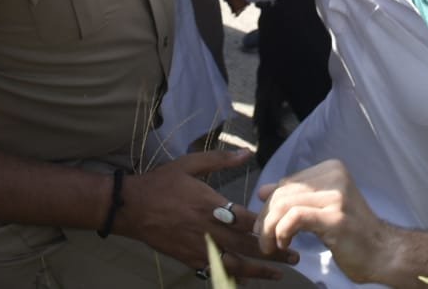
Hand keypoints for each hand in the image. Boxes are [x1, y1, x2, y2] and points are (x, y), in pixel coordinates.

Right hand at [117, 149, 297, 280]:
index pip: (247, 220)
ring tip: (279, 273)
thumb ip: (220, 160)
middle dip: (273, 251)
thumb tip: (247, 153)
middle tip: (295, 255)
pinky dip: (234, 277)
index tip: (286, 224)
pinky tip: (248, 280)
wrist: (132, 208)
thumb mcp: (190, 164)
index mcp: (210, 206)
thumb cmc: (162, 183)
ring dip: (258, 270)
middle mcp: (208, 230)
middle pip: (246, 245)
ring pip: (234, 264)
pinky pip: (216, 271)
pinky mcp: (190, 259)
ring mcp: (199, 248)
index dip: (268, 224)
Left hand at [256, 159, 390, 284]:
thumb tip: (263, 191)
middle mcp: (335, 176)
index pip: (288, 183)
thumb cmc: (352, 233)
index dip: (270, 205)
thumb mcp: (322, 208)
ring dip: (269, 228)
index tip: (265, 226)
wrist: (383, 253)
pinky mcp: (335, 217)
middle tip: (263, 240)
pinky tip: (284, 244)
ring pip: (285, 204)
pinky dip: (282, 231)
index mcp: (332, 169)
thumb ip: (295, 197)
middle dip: (266, 218)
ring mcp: (337, 195)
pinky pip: (294, 218)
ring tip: (270, 245)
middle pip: (283, 192)